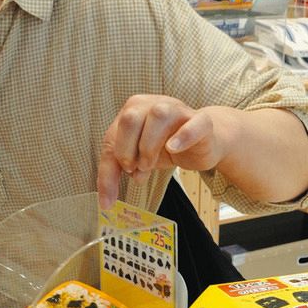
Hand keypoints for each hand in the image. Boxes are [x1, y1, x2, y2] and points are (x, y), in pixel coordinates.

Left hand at [97, 96, 228, 208]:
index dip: (115, 159)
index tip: (124, 175)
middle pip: (130, 118)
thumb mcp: (136, 158)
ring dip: (149, 145)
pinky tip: (173, 149)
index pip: (113, 133)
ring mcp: (178, 110)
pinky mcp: (202, 122)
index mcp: (133, 110)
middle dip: (128, 149)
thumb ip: (117, 174)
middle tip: (136, 168)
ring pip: (159, 115)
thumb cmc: (165, 146)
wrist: (202, 143)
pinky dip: (184, 135)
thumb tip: (105, 203)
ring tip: (149, 165)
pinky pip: (196, 123)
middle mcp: (153, 104)